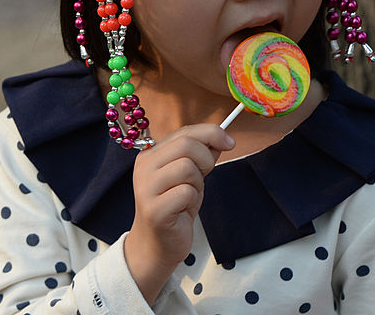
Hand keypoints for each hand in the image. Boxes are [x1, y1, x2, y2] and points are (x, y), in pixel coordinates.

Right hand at [124, 123, 233, 302]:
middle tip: (206, 174)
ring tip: (190, 195)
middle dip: (206, 158)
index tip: (229, 142)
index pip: (183, 132)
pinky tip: (184, 209)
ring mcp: (146, 187)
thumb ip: (200, 154)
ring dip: (198, 182)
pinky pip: (186, 192)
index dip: (210, 133)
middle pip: (186, 145)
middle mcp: (144, 166)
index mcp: (151, 154)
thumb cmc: (175, 207)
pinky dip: (193, 200)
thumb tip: (221, 138)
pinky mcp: (154, 209)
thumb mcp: (189, 176)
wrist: (158, 243)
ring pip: (187, 167)